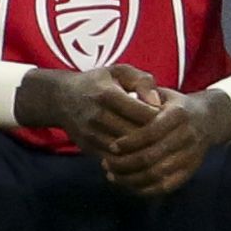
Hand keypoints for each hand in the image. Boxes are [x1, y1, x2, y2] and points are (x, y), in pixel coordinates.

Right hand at [23, 63, 173, 162]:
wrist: (62, 98)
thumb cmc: (99, 82)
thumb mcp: (120, 71)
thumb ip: (143, 81)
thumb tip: (158, 102)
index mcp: (107, 94)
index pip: (143, 113)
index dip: (161, 116)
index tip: (168, 115)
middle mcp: (96, 116)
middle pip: (135, 134)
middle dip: (155, 136)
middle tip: (168, 135)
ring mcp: (90, 134)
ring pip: (125, 150)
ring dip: (144, 150)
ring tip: (158, 145)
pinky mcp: (87, 147)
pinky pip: (114, 159)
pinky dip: (130, 159)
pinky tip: (142, 152)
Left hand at [97, 88, 225, 198]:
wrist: (209, 119)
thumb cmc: (175, 106)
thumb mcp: (163, 93)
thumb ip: (144, 95)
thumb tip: (126, 100)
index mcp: (179, 114)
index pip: (151, 131)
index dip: (129, 141)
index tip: (112, 145)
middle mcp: (188, 135)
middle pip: (152, 156)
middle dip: (124, 163)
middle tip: (106, 163)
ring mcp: (191, 155)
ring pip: (157, 174)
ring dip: (130, 178)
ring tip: (112, 174)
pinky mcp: (191, 170)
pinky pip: (166, 186)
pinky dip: (144, 189)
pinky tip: (128, 184)